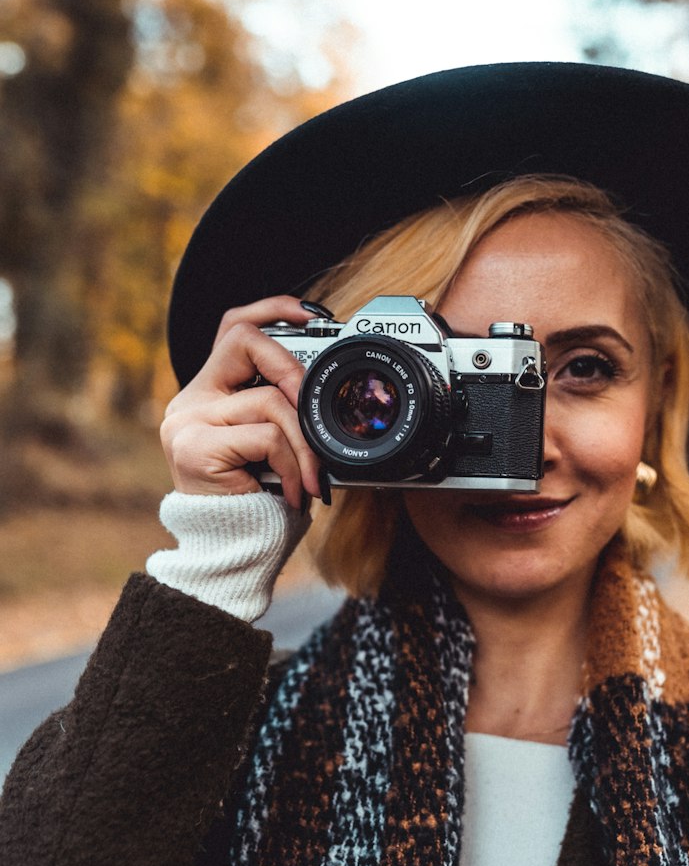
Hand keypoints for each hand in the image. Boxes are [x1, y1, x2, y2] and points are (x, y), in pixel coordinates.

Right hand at [160, 296, 322, 508]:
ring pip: (269, 399)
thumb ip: (283, 412)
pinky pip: (266, 436)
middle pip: (242, 340)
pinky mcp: (194, 448)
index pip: (233, 328)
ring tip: (311, 479)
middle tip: (312, 405)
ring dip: (304, 442)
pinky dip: (293, 464)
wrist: (233, 556)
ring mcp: (187, 423)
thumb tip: (325, 388)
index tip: (312, 312)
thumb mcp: (275, 449)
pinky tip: (294, 492)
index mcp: (208, 395)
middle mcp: (189, 402)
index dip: (272, 309)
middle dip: (291, 366)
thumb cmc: (260, 505)